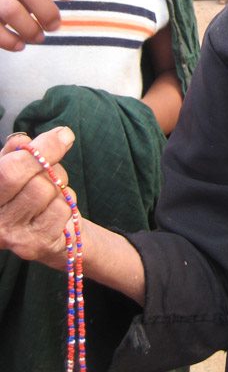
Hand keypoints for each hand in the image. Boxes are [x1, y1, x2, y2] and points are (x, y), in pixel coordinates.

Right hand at [0, 126, 75, 268]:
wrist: (46, 231)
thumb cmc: (25, 191)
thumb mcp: (12, 166)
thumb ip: (14, 151)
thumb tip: (23, 140)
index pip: (8, 170)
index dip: (39, 149)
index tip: (63, 134)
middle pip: (30, 181)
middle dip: (51, 158)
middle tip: (65, 143)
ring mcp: (11, 236)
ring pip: (47, 192)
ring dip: (58, 183)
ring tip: (52, 188)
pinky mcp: (34, 246)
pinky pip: (61, 209)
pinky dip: (66, 203)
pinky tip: (56, 209)